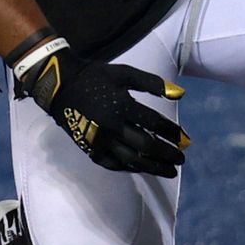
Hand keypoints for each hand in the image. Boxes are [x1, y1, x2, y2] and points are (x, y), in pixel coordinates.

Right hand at [13, 38, 187, 177]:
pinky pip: (114, 164)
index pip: (154, 123)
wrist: (60, 86)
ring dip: (153, 167)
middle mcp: (112, 127)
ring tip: (169, 171)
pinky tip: (143, 169)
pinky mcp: (90, 149)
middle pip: (146, 146)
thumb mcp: (124, 73)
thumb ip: (152, 83)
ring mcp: (100, 141)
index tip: (185, 140)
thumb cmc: (95, 77)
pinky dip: (131, 168)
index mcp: (121, 105)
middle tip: (181, 160)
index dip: (172, 133)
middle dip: (167, 154)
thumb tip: (181, 94)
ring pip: (132, 160)